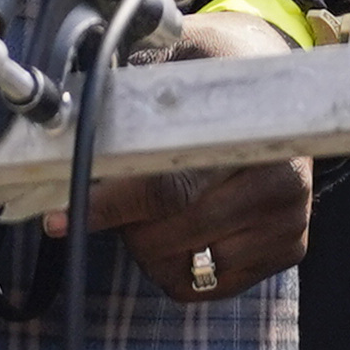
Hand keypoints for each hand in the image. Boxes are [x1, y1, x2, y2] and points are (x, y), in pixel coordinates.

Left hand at [64, 4, 312, 302]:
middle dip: (125, 224)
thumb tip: (66, 133)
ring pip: (181, 268)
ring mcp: (289, 220)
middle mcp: (280, 181)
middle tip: (120, 191)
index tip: (60, 217)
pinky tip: (184, 228)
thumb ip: (126, 99)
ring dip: (149, 246)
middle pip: (166, 237)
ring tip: (159, 206)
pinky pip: (205, 286)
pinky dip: (178, 265)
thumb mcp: (171, 63)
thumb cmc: (216, 72)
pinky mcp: (289, 249)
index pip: (167, 189)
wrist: (281, 83)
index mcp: (249, 133)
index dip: (109, 206)